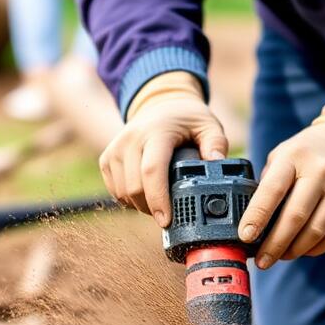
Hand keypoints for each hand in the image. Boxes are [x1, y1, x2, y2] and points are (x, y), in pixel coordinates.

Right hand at [99, 72, 226, 227]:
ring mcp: (115, 149)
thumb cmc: (186, 119)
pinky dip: (129, 200)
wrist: (159, 105)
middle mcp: (131, 139)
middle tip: (170, 213)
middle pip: (135, 187)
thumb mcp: (208, 125)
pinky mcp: (107, 158)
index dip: (158, 198)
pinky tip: (145, 194)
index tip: (166, 220)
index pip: (152, 170)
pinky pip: (114, 191)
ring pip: (122, 192)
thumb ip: (216, 143)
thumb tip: (217, 163)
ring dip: (140, 205)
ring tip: (159, 202)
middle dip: (152, 208)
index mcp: (157, 132)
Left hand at [239, 102, 324, 267]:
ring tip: (281, 256)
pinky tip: (303, 250)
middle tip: (262, 262)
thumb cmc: (309, 154)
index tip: (245, 237)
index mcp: (295, 157)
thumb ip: (268, 183)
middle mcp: (321, 172)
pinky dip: (314, 249)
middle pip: (294, 217)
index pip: (273, 190)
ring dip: (294, 250)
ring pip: (315, 232)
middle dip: (274, 245)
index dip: (257, 216)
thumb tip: (252, 222)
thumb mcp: (284, 155)